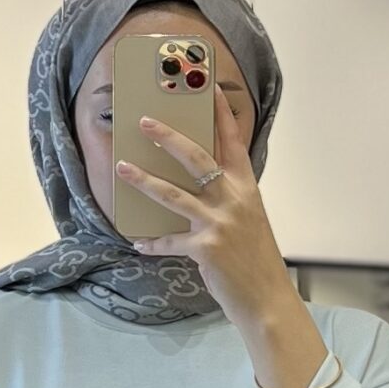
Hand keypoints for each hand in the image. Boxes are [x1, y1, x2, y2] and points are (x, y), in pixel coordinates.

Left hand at [116, 85, 293, 330]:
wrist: (266, 298)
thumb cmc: (256, 258)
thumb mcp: (249, 219)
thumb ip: (230, 198)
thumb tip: (203, 182)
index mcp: (247, 188)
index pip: (233, 142)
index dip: (221, 115)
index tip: (208, 90)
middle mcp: (234, 200)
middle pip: (197, 158)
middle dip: (168, 137)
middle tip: (145, 121)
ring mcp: (219, 223)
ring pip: (174, 194)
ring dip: (144, 180)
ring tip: (121, 167)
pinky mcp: (205, 248)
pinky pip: (169, 240)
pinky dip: (152, 242)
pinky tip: (138, 241)